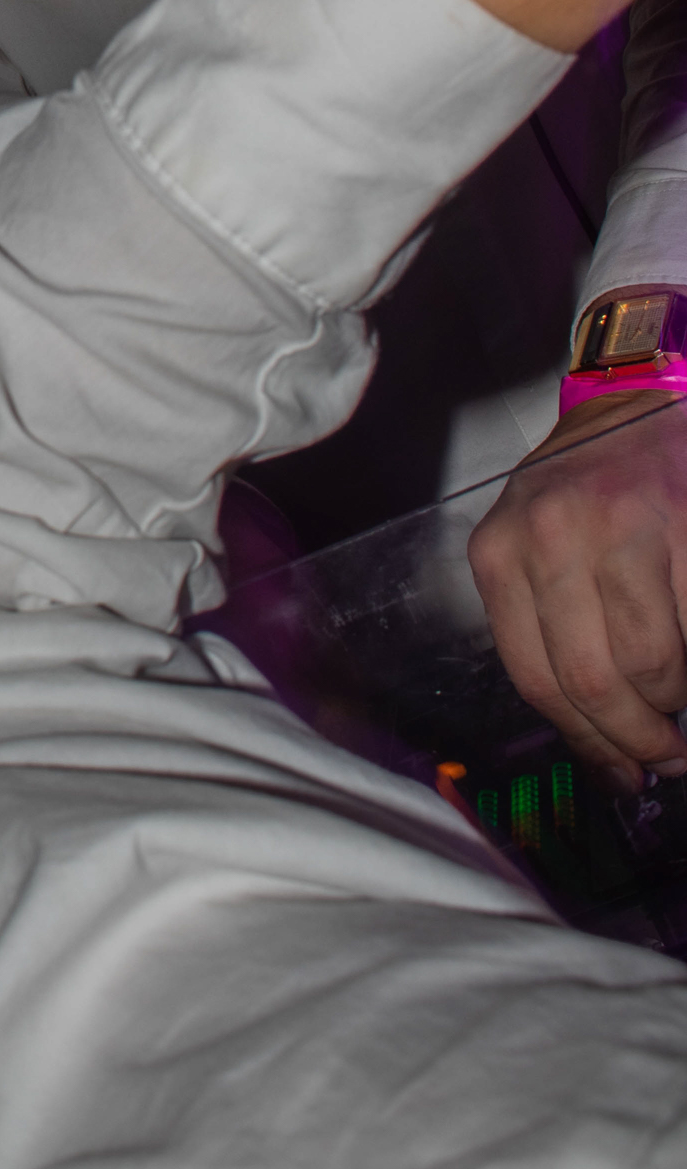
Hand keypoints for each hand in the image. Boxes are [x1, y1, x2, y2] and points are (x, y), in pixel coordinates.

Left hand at [467, 393, 686, 787]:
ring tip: (681, 702)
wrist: (645, 397)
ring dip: (672, 701)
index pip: (535, 678)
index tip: (620, 771)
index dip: (586, 741)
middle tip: (666, 758)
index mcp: (500, 551)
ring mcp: (618, 528)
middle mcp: (548, 537)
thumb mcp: (538, 540)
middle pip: (588, 682)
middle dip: (635, 738)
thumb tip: (603, 741)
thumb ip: (550, 624)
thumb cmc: (592, 486)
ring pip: (648, 665)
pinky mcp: (680, 524)